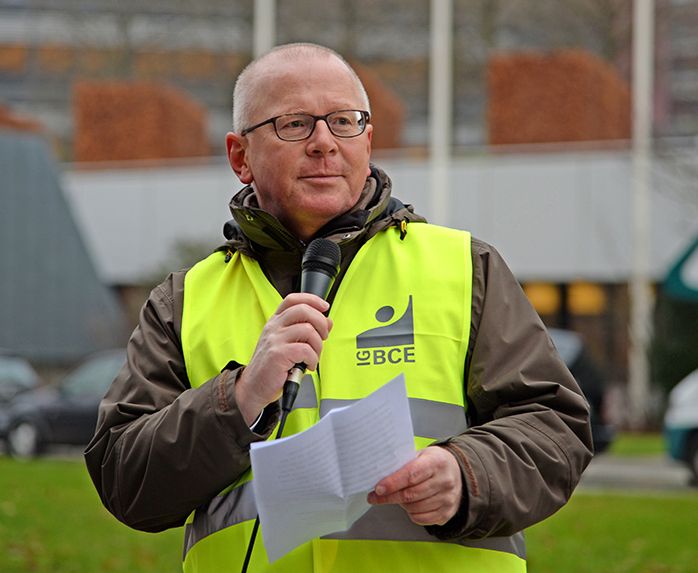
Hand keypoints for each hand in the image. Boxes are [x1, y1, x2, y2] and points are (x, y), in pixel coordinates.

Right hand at [235, 293, 331, 423]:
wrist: (253, 386)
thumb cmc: (271, 367)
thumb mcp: (289, 344)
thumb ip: (307, 332)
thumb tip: (328, 322)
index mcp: (276, 322)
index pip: (293, 300)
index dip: (312, 300)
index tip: (324, 307)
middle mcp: (274, 327)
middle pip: (303, 310)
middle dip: (321, 323)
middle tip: (323, 336)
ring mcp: (275, 339)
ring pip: (308, 330)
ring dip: (318, 345)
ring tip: (313, 356)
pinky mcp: (278, 354)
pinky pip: (306, 350)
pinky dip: (313, 359)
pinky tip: (308, 365)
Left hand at [367, 446, 461, 525]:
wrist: (458, 473)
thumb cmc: (434, 463)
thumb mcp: (422, 455)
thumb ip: (405, 463)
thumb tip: (381, 475)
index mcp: (436, 462)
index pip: (411, 475)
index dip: (392, 483)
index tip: (378, 489)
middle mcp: (445, 481)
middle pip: (410, 494)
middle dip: (389, 497)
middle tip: (374, 497)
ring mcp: (447, 499)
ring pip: (414, 508)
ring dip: (400, 504)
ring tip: (397, 496)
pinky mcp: (447, 513)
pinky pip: (421, 519)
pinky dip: (411, 513)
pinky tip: (410, 505)